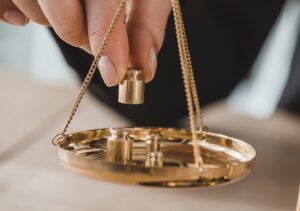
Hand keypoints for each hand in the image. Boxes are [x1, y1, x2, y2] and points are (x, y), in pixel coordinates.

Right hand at [0, 0, 171, 85]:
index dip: (107, 39)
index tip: (114, 74)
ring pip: (31, 5)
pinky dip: (13, 13)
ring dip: (53, 23)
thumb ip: (146, 26)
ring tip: (70, 15)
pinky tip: (23, 17)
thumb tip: (144, 68)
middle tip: (94, 40)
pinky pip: (2, 0)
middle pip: (58, 3)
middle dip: (78, 35)